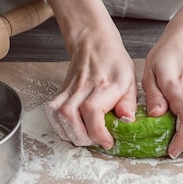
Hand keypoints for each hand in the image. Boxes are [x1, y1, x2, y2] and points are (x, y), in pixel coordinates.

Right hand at [45, 0, 137, 148]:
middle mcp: (84, 87)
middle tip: (96, 141)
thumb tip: (126, 120)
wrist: (93, 42)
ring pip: (59, 114)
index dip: (98, 132)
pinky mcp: (61, 91)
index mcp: (104, 85)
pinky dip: (57, 125)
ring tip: (84, 138)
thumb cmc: (114, 62)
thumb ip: (129, 102)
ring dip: (69, 133)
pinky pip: (51, 110)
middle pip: (71, 116)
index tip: (107, 141)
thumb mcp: (130, 80)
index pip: (92, 111)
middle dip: (83, 137)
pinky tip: (69, 130)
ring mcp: (70, 89)